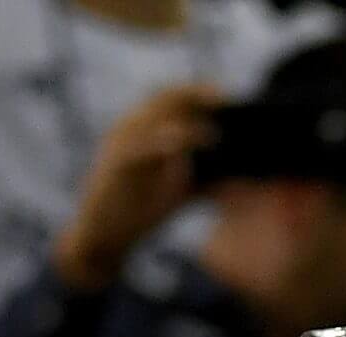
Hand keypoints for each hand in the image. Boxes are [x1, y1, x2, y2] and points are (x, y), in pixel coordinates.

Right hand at [53, 83, 219, 291]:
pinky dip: (166, 141)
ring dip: (183, 110)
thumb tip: (240, 177)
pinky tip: (187, 142)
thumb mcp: (178, 191)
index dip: (197, 91)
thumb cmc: (140, 211)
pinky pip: (142, 146)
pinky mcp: (116, 164)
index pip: (169, 97)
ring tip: (214, 118)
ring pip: (152, 114)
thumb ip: (203, 178)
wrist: (105, 237)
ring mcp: (120, 143)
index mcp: (141, 130)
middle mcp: (128, 129)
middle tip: (225, 98)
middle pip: (162, 97)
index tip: (227, 95)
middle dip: (195, 93)